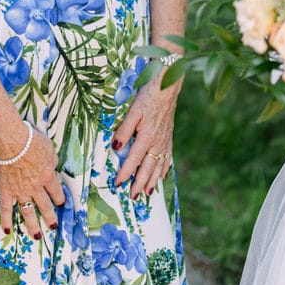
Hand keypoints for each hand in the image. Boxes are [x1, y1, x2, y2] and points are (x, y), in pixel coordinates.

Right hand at [0, 120, 64, 240]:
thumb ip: (51, 161)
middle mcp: (36, 187)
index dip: (60, 198)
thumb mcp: (49, 148)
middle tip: (53, 226)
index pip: (56, 192)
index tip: (61, 203)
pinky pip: (5, 208)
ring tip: (36, 235)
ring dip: (32, 224)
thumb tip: (52, 167)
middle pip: (45, 205)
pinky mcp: (5, 190)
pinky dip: (6, 219)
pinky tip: (7, 230)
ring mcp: (20, 191)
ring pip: (28, 211)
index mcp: (48, 176)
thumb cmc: (30, 140)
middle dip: (50, 217)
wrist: (10, 140)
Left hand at [113, 77, 180, 200]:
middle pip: (148, 168)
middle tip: (134, 197)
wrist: (167, 87)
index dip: (126, 173)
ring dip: (152, 180)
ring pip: (159, 166)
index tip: (119, 185)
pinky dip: (164, 169)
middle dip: (140, 183)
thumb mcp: (132, 112)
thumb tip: (116, 149)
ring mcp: (165, 141)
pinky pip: (167, 158)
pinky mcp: (169, 137)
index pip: (134, 160)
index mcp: (146, 137)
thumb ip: (124, 131)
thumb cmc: (148, 97)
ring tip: (147, 193)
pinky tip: (162, 176)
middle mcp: (157, 142)